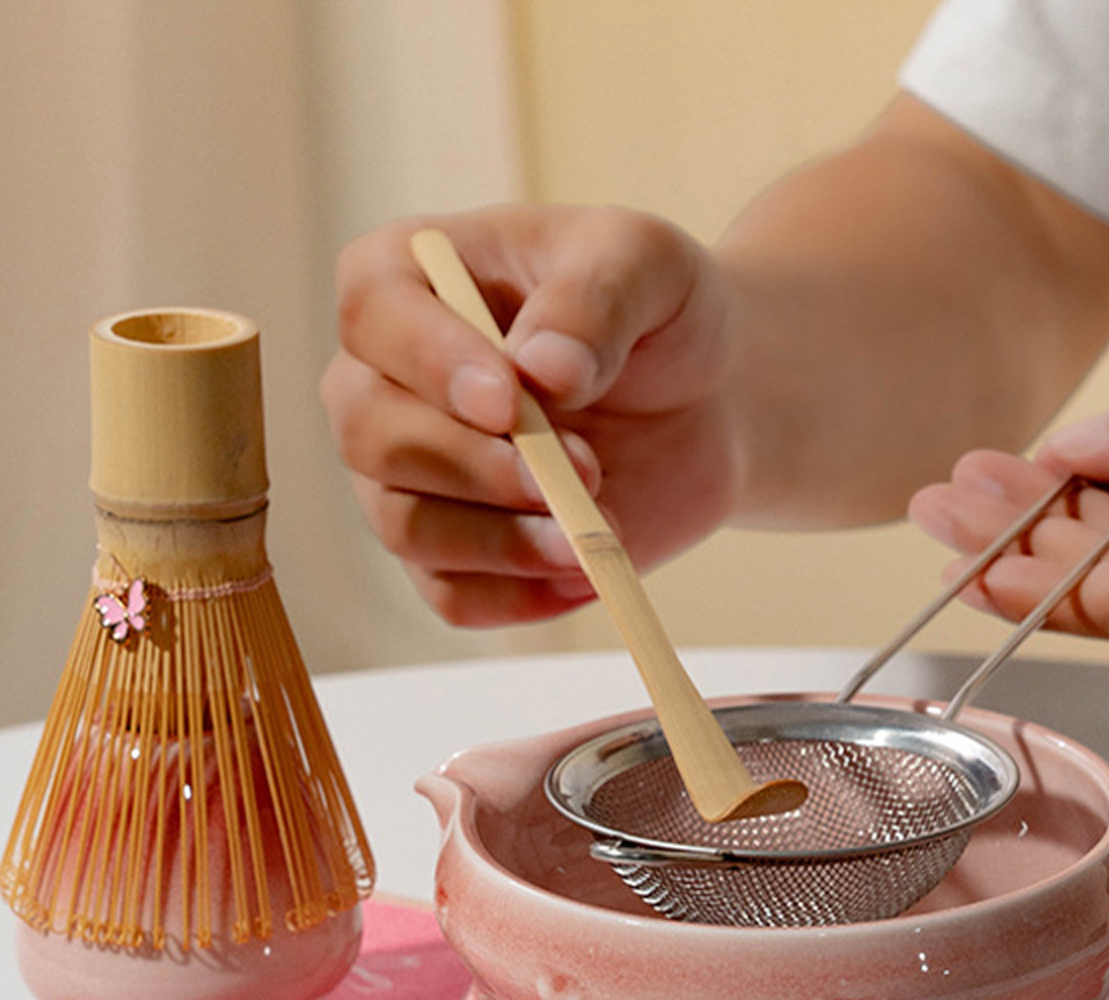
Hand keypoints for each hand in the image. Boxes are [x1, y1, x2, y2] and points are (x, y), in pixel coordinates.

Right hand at [321, 204, 741, 625]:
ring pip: (407, 526)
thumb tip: (543, 369)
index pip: (374, 316)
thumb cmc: (658, 312)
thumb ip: (594, 299)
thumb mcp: (646, 263)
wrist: (707, 400)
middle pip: (373, 434)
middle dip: (478, 467)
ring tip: (593, 538)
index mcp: (409, 278)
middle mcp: (385, 380)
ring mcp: (412, 475)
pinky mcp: (457, 551)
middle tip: (585, 473)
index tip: (510, 402)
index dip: (433, 365)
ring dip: (502, 544)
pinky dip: (518, 599)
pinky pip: (452, 596)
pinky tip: (588, 579)